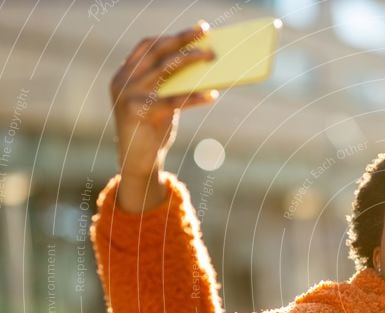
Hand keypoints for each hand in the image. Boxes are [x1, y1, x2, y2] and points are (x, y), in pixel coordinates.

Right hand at [109, 20, 217, 211]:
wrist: (138, 162)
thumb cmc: (152, 129)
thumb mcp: (159, 101)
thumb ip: (171, 84)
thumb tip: (202, 65)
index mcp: (124, 75)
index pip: (147, 45)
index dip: (171, 35)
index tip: (196, 30)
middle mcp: (123, 81)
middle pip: (156, 51)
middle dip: (182, 38)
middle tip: (205, 32)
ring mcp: (129, 96)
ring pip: (164, 70)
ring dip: (191, 59)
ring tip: (211, 56)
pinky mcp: (140, 113)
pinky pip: (174, 100)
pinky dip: (195, 97)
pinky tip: (212, 95)